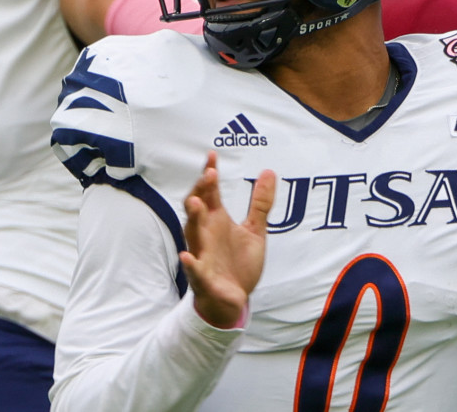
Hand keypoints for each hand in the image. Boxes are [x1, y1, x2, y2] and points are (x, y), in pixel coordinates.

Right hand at [180, 151, 276, 328]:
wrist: (233, 301)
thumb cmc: (239, 264)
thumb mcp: (255, 230)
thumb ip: (260, 203)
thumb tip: (269, 172)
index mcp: (216, 221)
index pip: (210, 193)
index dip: (209, 175)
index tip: (212, 156)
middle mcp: (206, 234)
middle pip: (197, 209)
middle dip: (200, 192)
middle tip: (208, 175)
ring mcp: (202, 255)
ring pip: (192, 234)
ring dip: (193, 219)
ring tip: (195, 203)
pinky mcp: (203, 278)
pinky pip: (194, 270)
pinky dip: (190, 263)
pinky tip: (187, 256)